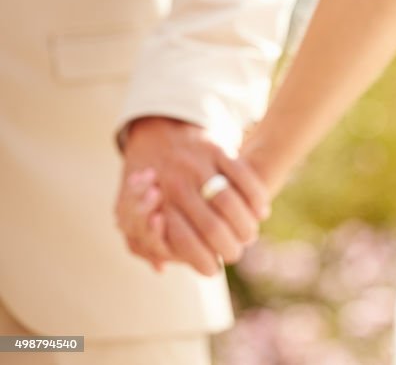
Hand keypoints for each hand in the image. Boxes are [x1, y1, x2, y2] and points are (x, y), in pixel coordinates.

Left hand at [116, 117, 268, 275]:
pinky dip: (256, 197)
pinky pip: (244, 176)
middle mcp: (178, 184)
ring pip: (231, 203)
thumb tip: (160, 267)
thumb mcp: (131, 207)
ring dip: (246, 226)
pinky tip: (261, 212)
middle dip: (230, 248)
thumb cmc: (146, 178)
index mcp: (156, 203)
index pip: (185, 243)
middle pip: (212, 228)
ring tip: (249, 235)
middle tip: (235, 253)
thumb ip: (142, 239)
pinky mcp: (218, 148)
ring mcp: (199, 165)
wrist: (157, 128)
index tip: (213, 269)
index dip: (203, 262)